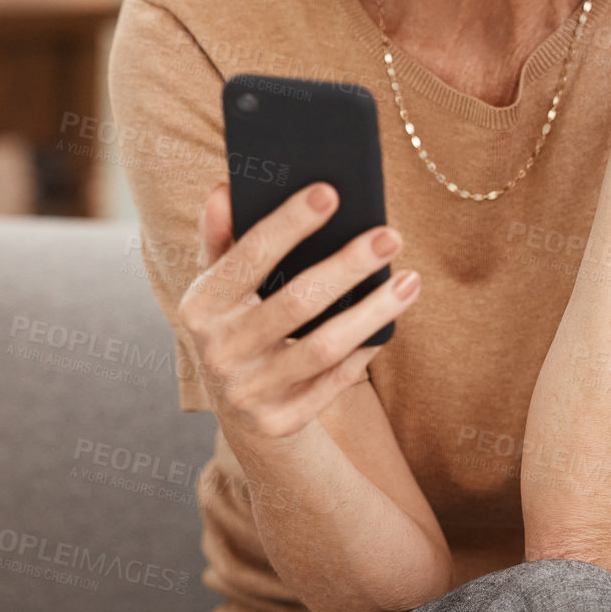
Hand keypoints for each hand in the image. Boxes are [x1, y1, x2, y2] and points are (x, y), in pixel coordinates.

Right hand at [177, 180, 419, 444]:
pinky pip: (335, 381)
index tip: (329, 192)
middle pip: (296, 302)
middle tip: (390, 235)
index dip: (288, 223)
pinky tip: (391, 322)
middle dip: (347, 266)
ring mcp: (250, 391)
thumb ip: (220, 237)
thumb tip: (224, 189)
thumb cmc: (235, 322)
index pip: (248, 256)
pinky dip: (364, 350)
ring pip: (324, 347)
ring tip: (410, 280)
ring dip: (372, 311)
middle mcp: (219, 350)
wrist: (238, 409)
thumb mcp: (218, 284)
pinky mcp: (281, 422)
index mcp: (199, 306)